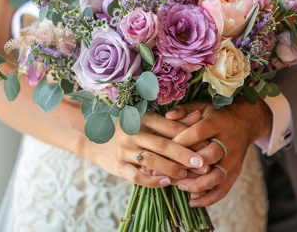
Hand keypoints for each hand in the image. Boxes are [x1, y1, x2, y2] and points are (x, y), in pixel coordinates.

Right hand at [86, 110, 207, 187]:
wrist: (90, 134)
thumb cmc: (126, 125)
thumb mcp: (146, 118)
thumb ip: (172, 120)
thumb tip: (200, 114)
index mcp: (144, 118)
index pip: (170, 127)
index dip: (189, 137)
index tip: (206, 145)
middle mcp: (134, 132)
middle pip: (164, 144)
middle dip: (185, 155)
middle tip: (203, 164)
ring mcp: (125, 149)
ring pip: (151, 160)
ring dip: (170, 168)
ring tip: (185, 175)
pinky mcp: (117, 165)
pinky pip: (135, 175)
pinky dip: (150, 180)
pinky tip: (164, 182)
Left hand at [165, 97, 272, 205]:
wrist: (246, 122)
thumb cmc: (217, 115)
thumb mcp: (202, 107)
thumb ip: (185, 110)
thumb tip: (167, 117)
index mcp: (218, 123)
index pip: (198, 133)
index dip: (180, 143)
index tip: (163, 151)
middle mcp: (228, 142)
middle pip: (209, 156)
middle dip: (187, 166)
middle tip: (168, 171)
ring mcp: (234, 159)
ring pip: (217, 176)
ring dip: (197, 185)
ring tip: (180, 186)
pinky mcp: (236, 171)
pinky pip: (224, 188)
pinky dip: (209, 198)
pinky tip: (193, 200)